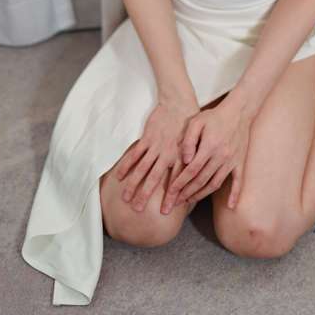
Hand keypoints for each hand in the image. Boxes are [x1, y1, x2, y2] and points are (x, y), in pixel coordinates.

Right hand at [115, 96, 198, 211]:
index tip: (165, 211)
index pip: (175, 181)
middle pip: (154, 179)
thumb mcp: (195, 145)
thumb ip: (190, 163)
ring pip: (142, 169)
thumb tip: (190, 182)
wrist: (179, 103)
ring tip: (126, 198)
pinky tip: (119, 177)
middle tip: (138, 210)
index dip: (171, 197)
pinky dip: (126, 166)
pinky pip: (134, 154)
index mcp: (181, 157)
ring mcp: (156, 146)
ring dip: (133, 184)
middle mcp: (168, 154)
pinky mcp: (147, 138)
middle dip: (145, 195)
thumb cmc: (190, 126)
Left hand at [161, 95, 251, 213]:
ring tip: (189, 200)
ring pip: (215, 184)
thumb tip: (184, 160)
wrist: (238, 112)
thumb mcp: (196, 122)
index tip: (170, 193)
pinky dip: (234, 194)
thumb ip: (188, 140)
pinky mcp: (240, 162)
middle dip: (186, 193)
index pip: (191, 171)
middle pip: (201, 180)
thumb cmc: (214, 116)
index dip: (179, 183)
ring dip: (201, 195)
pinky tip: (230, 206)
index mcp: (209, 146)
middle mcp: (221, 156)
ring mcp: (231, 161)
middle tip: (175, 202)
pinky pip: (238, 182)